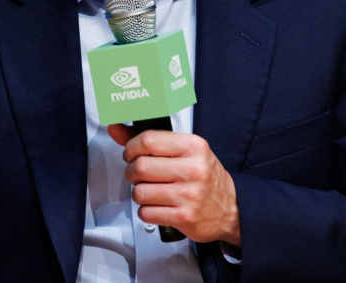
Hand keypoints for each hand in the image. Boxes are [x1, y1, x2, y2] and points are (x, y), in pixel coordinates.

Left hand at [108, 124, 240, 245]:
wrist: (231, 208)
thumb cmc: (204, 176)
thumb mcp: (185, 151)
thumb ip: (150, 140)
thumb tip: (115, 128)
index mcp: (193, 146)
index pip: (149, 140)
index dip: (131, 147)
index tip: (131, 153)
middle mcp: (193, 169)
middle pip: (141, 167)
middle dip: (132, 172)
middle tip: (138, 174)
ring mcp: (189, 195)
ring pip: (140, 192)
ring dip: (139, 193)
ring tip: (149, 191)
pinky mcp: (184, 217)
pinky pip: (146, 213)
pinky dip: (146, 211)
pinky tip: (157, 206)